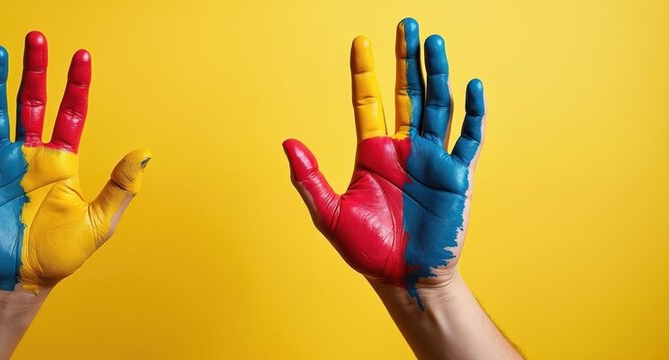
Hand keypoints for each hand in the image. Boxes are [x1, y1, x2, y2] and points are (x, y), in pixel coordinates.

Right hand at [0, 31, 150, 293]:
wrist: (20, 282)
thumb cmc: (59, 255)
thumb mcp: (99, 222)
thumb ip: (121, 187)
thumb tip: (143, 152)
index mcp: (61, 161)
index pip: (70, 113)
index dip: (76, 86)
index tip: (83, 57)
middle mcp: (29, 155)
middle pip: (31, 101)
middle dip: (35, 69)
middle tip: (36, 37)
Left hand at [282, 18, 484, 308]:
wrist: (403, 279)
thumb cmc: (366, 251)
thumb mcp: (329, 215)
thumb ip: (310, 179)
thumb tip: (288, 143)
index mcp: (372, 153)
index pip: (367, 101)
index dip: (365, 71)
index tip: (361, 40)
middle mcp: (402, 149)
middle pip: (406, 93)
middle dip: (407, 59)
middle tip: (408, 23)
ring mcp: (431, 159)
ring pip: (437, 106)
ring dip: (436, 75)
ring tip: (435, 42)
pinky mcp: (456, 176)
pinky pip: (467, 138)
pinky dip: (473, 114)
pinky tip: (473, 87)